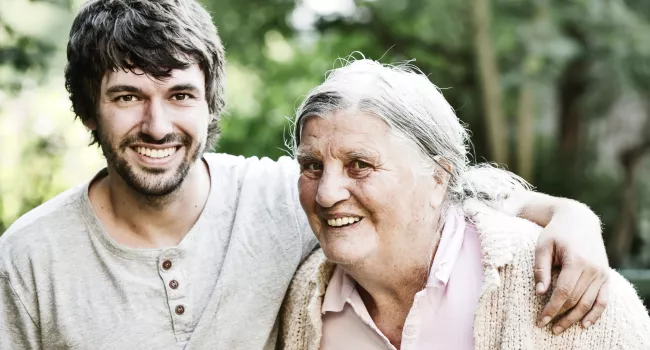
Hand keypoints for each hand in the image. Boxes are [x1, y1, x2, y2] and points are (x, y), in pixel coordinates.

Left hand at [533, 203, 609, 333]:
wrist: (579, 220)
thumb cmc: (556, 233)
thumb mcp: (543, 246)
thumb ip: (541, 269)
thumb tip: (540, 292)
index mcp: (576, 260)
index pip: (564, 292)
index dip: (552, 308)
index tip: (541, 320)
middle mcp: (593, 268)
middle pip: (576, 299)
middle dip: (560, 315)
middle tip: (546, 326)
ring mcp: (601, 273)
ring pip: (589, 302)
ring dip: (574, 318)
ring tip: (559, 328)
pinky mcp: (605, 275)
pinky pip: (603, 299)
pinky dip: (595, 313)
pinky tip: (584, 324)